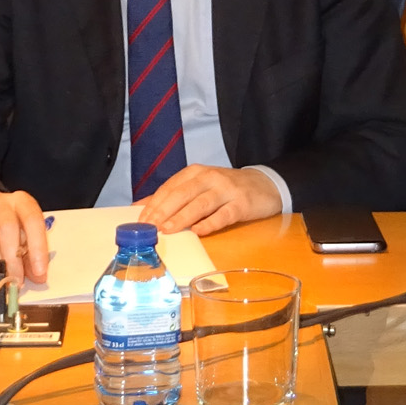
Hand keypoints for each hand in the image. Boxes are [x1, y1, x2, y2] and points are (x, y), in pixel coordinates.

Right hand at [0, 190, 49, 285]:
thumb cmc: (10, 231)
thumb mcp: (26, 238)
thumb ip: (32, 255)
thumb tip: (38, 276)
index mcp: (21, 201)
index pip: (32, 219)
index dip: (38, 247)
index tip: (39, 271)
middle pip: (7, 226)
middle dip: (13, 258)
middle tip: (16, 280)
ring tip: (1, 279)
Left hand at [134, 165, 281, 237]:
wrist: (264, 184)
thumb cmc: (225, 189)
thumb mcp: (199, 186)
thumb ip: (172, 196)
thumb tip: (141, 207)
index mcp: (196, 172)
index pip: (170, 187)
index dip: (154, 203)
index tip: (141, 220)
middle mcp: (210, 178)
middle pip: (182, 194)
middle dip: (164, 210)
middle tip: (150, 227)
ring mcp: (226, 190)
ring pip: (201, 203)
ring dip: (182, 217)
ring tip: (167, 229)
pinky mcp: (241, 204)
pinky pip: (223, 214)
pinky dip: (210, 223)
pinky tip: (198, 231)